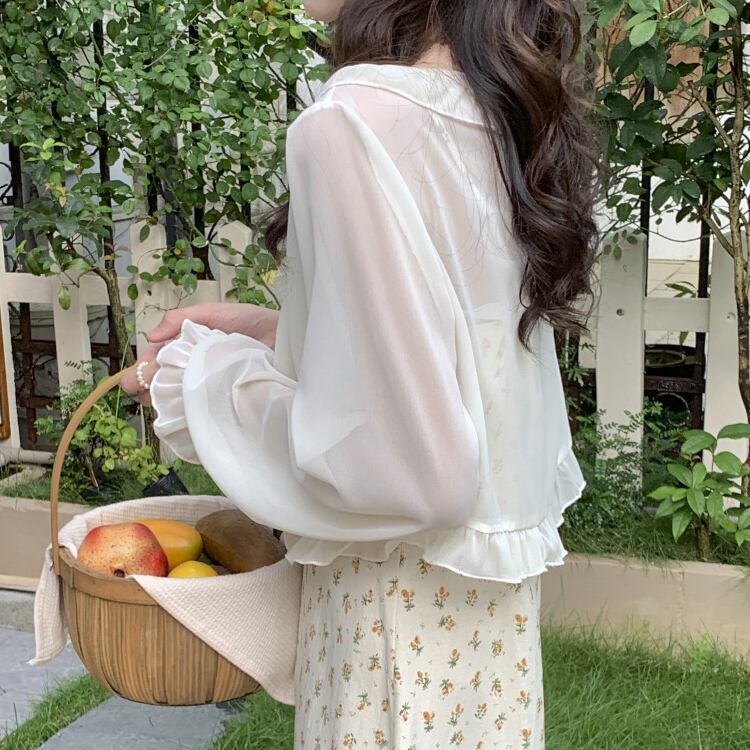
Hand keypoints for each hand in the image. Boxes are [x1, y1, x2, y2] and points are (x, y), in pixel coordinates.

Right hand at [120, 302, 279, 406]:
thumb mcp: (214, 312)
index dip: (144, 368)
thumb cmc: (252, 322)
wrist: (286, 339)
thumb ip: (182, 319)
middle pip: (164, 378)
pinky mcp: (222, 395)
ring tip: (157, 406)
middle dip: (149, 387)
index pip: (158, 357)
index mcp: (190, 343)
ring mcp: (208, 381)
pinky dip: (188, 410)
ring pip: (178, 394)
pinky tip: (180, 415)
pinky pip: (200, 405)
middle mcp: (196, 364)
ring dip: (165, 400)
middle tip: (140, 396)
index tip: (133, 380)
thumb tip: (150, 336)